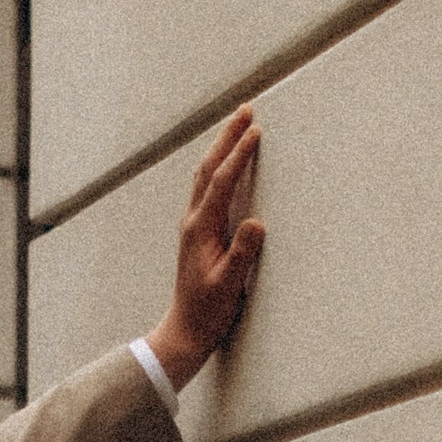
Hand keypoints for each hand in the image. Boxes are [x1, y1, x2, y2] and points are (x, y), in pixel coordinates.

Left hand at [143, 107, 265, 388]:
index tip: (255, 131)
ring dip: (221, 147)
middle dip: (227, 137)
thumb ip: (242, 254)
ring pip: (205, 175)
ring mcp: (193, 225)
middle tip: (245, 110)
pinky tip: (223, 163)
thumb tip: (257, 222)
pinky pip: (206, 188)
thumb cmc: (208, 311)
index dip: (238, 154)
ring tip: (237, 126)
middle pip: (209, 168)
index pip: (222, 181)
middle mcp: (193, 220)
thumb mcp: (229, 285)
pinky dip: (217, 167)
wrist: (185, 331)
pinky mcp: (197, 232)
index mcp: (201, 228)